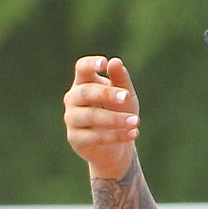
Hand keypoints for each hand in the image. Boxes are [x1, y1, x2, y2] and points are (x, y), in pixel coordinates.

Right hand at [63, 55, 140, 180]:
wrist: (116, 146)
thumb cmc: (118, 112)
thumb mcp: (125, 95)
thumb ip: (120, 79)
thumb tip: (115, 62)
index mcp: (84, 82)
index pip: (81, 68)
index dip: (90, 64)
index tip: (104, 63)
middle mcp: (73, 99)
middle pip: (85, 92)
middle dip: (107, 94)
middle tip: (127, 97)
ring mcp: (71, 119)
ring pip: (91, 116)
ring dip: (115, 119)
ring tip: (135, 121)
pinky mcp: (75, 139)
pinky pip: (95, 137)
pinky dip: (116, 135)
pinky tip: (133, 133)